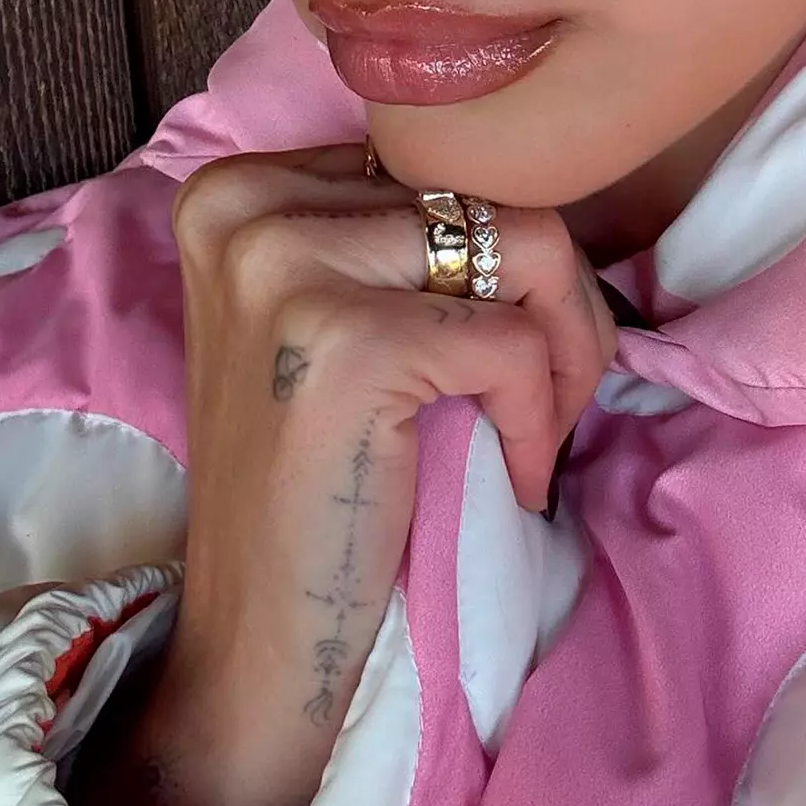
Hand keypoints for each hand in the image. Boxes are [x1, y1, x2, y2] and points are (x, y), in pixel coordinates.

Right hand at [65, 143, 615, 805]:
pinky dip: (541, 417)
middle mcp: (247, 207)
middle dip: (556, 299)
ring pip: (527, 245)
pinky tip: (511, 477)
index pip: (443, 157)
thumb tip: (544, 171)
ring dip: (566, 352)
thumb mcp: (335, 316)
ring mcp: (284, 268)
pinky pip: (517, 343)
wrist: (259, 648)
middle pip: (493, 190)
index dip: (505, 253)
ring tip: (535, 430)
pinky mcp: (343, 345)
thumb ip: (398, 233)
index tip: (511, 345)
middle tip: (547, 400)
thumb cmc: (320, 483)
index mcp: (239, 187)